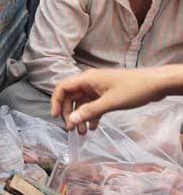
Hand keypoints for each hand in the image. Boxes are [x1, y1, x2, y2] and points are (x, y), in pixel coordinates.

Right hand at [50, 67, 167, 133]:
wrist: (155, 84)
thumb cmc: (133, 89)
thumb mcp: (110, 102)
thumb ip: (89, 111)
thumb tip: (70, 120)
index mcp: (86, 79)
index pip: (62, 87)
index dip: (56, 101)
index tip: (56, 117)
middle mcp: (89, 82)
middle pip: (70, 97)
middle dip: (69, 113)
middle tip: (71, 129)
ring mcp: (97, 88)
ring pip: (81, 103)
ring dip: (80, 117)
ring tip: (82, 132)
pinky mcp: (105, 94)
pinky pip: (92, 105)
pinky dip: (91, 115)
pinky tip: (93, 127)